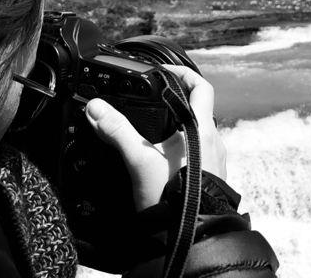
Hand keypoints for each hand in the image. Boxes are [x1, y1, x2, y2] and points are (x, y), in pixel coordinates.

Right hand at [84, 64, 226, 210]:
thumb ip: (116, 131)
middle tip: (154, 97)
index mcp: (201, 129)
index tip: (164, 71)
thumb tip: (96, 108)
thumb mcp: (139, 160)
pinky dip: (180, 148)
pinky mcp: (211, 179)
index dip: (183, 73)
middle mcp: (213, 142)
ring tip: (153, 129)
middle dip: (176, 101)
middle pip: (199, 108)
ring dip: (178, 126)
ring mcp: (215, 161)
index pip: (201, 87)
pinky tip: (162, 159)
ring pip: (197, 132)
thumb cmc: (174, 199)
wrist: (192, 238)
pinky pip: (197, 153)